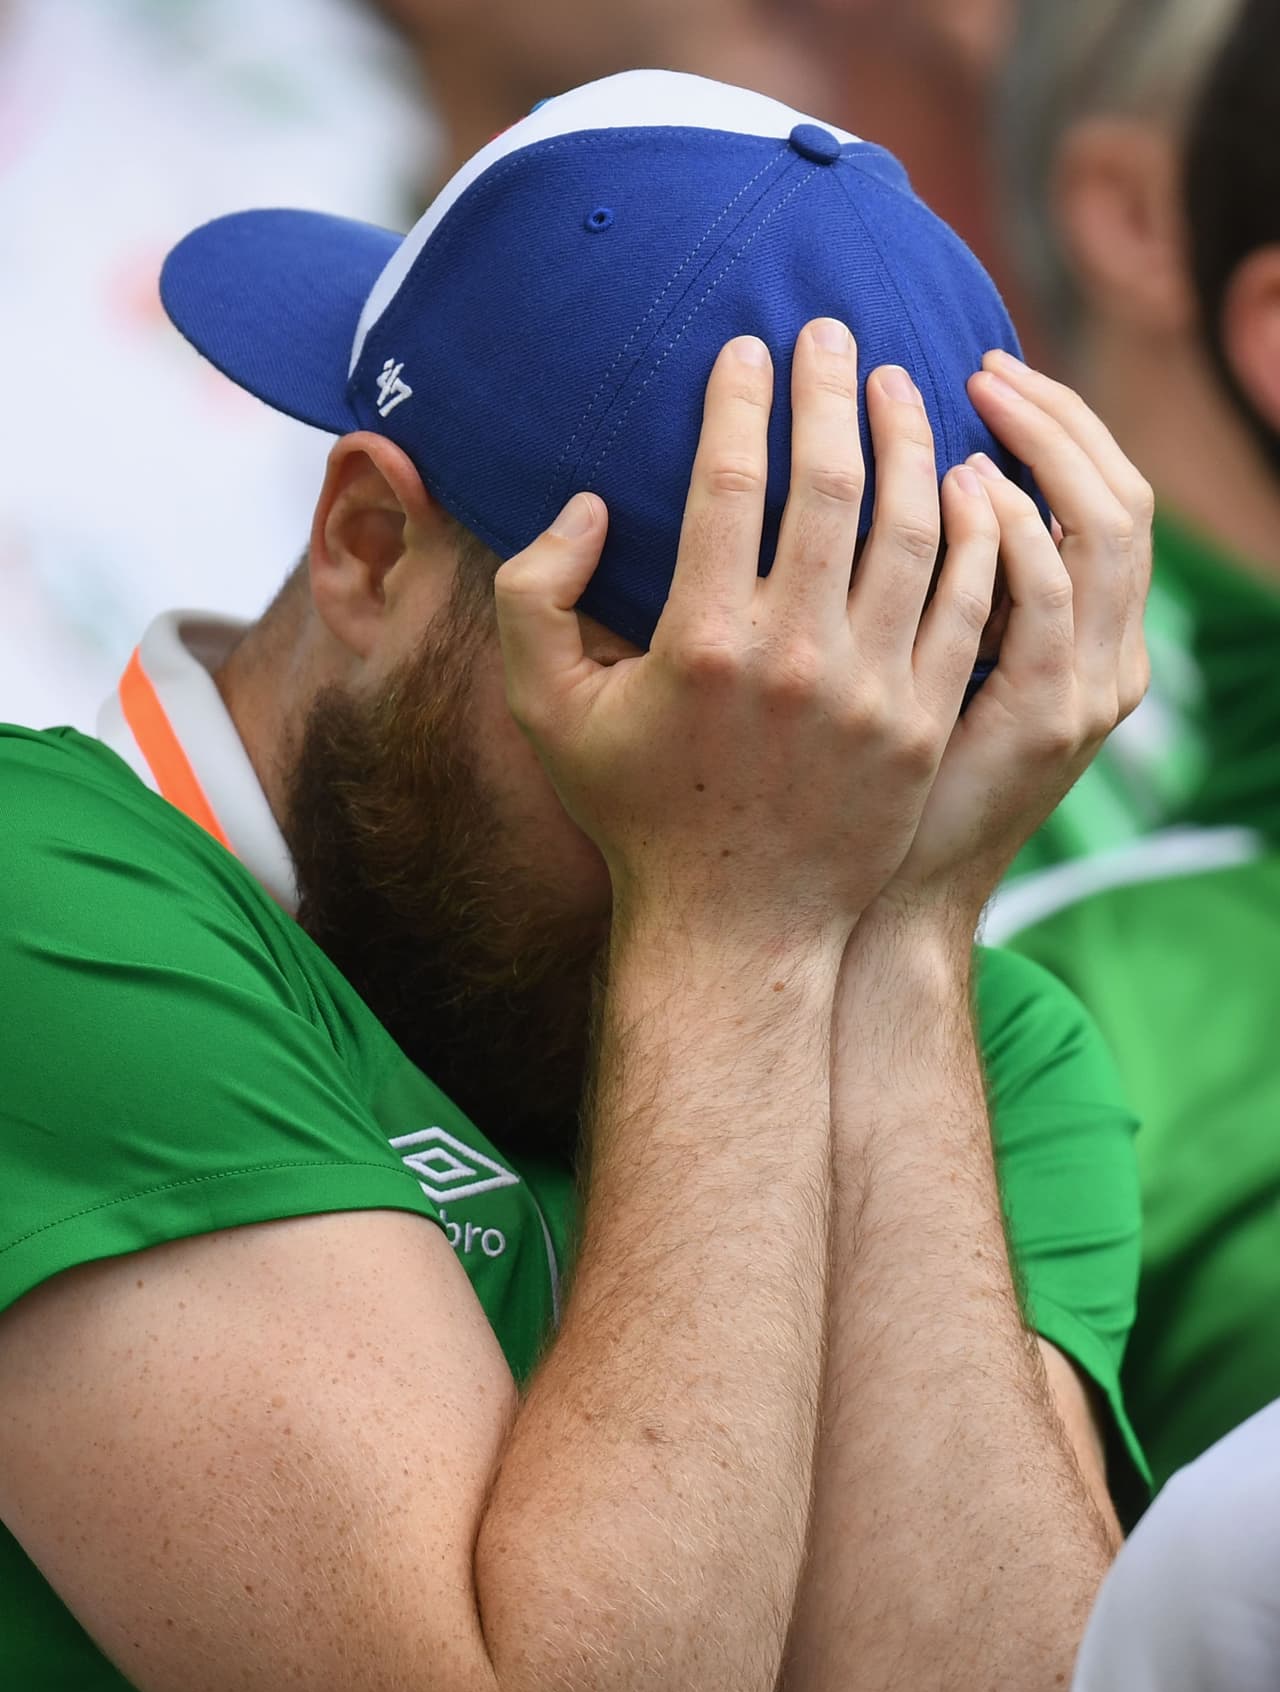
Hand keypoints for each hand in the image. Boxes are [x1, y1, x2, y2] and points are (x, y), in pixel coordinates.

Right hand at [495, 323, 1000, 944]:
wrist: (737, 925)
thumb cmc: (637, 813)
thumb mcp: (545, 712)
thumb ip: (531, 598)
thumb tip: (586, 507)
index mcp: (701, 643)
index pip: (730, 482)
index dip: (741, 400)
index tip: (749, 346)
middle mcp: (795, 659)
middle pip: (830, 485)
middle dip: (832, 391)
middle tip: (835, 334)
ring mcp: (873, 693)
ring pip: (912, 531)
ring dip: (909, 443)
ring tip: (900, 387)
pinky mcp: (926, 724)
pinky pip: (967, 603)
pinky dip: (970, 533)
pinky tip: (961, 483)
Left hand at [870, 350, 1152, 931]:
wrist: (884, 894)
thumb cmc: (884, 781)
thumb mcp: (938, 674)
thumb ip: (951, 590)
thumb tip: (918, 483)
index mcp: (1092, 646)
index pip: (1109, 503)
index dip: (1063, 429)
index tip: (991, 376)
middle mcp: (1110, 661)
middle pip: (1125, 498)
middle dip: (1061, 419)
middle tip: (985, 364)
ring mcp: (1088, 690)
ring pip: (1106, 529)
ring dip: (1042, 449)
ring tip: (970, 397)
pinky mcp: (1047, 716)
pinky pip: (1052, 594)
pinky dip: (1017, 526)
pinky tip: (961, 484)